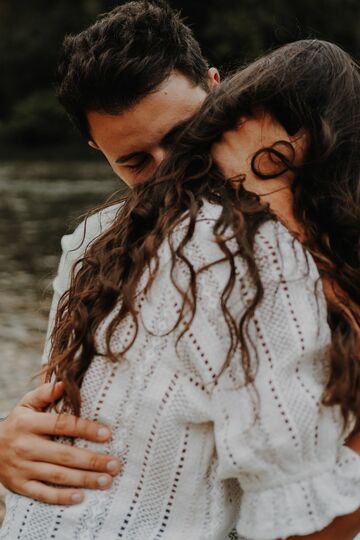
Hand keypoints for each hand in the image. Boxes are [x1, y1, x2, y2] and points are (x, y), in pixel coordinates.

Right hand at [0, 382, 121, 504]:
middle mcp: (26, 446)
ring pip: (58, 475)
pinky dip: (62, 497)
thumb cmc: (17, 424)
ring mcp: (23, 468)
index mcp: (29, 424)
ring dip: (84, 479)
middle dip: (92, 460)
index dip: (85, 429)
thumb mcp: (26, 405)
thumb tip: (64, 383)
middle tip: (115, 464)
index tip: (107, 434)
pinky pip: (43, 493)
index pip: (62, 425)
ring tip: (106, 480)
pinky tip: (81, 497)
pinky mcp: (20, 486)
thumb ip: (44, 393)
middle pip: (64, 455)